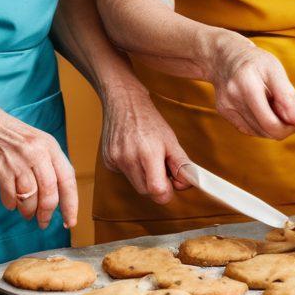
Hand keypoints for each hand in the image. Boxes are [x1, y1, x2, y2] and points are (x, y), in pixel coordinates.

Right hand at [0, 90, 77, 230]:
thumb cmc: (11, 135)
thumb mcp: (37, 142)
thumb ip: (48, 164)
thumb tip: (58, 195)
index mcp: (50, 146)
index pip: (67, 178)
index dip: (71, 203)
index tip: (70, 221)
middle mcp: (37, 152)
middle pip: (50, 192)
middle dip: (47, 213)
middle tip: (43, 222)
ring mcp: (18, 160)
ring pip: (30, 197)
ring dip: (29, 211)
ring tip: (26, 213)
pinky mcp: (0, 169)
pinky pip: (11, 196)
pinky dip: (12, 204)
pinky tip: (11, 202)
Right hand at [102, 85, 191, 202]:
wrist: (124, 102)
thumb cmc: (150, 120)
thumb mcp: (171, 140)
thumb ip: (181, 164)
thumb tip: (187, 184)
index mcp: (149, 152)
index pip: (157, 190)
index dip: (167, 191)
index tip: (171, 181)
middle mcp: (129, 158)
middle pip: (146, 191)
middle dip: (156, 184)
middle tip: (161, 165)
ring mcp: (116, 160)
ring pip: (135, 185)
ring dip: (144, 177)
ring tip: (147, 157)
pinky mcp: (108, 160)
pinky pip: (124, 175)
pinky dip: (132, 169)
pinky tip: (134, 153)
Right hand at [207, 33, 294, 139]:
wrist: (224, 57)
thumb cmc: (255, 62)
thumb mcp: (276, 70)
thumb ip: (291, 97)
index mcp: (250, 79)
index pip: (282, 107)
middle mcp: (235, 94)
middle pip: (271, 127)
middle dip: (289, 128)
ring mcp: (227, 105)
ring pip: (261, 132)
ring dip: (277, 127)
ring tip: (279, 110)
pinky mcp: (224, 113)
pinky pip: (250, 131)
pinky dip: (263, 127)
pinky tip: (266, 113)